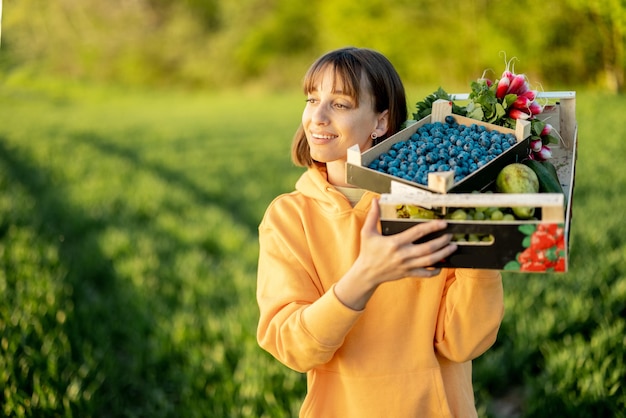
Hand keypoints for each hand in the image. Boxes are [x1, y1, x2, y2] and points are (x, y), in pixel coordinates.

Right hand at [334, 199, 456, 309]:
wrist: (366, 273)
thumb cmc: (368, 252)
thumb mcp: (367, 232)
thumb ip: (373, 216)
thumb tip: (376, 200)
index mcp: (395, 243)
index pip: (417, 233)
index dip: (432, 227)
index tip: (443, 223)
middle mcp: (403, 255)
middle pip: (428, 248)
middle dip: (442, 241)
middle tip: (450, 235)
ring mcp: (407, 265)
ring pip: (429, 261)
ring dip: (443, 254)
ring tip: (452, 247)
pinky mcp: (408, 273)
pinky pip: (425, 274)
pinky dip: (435, 271)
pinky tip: (441, 265)